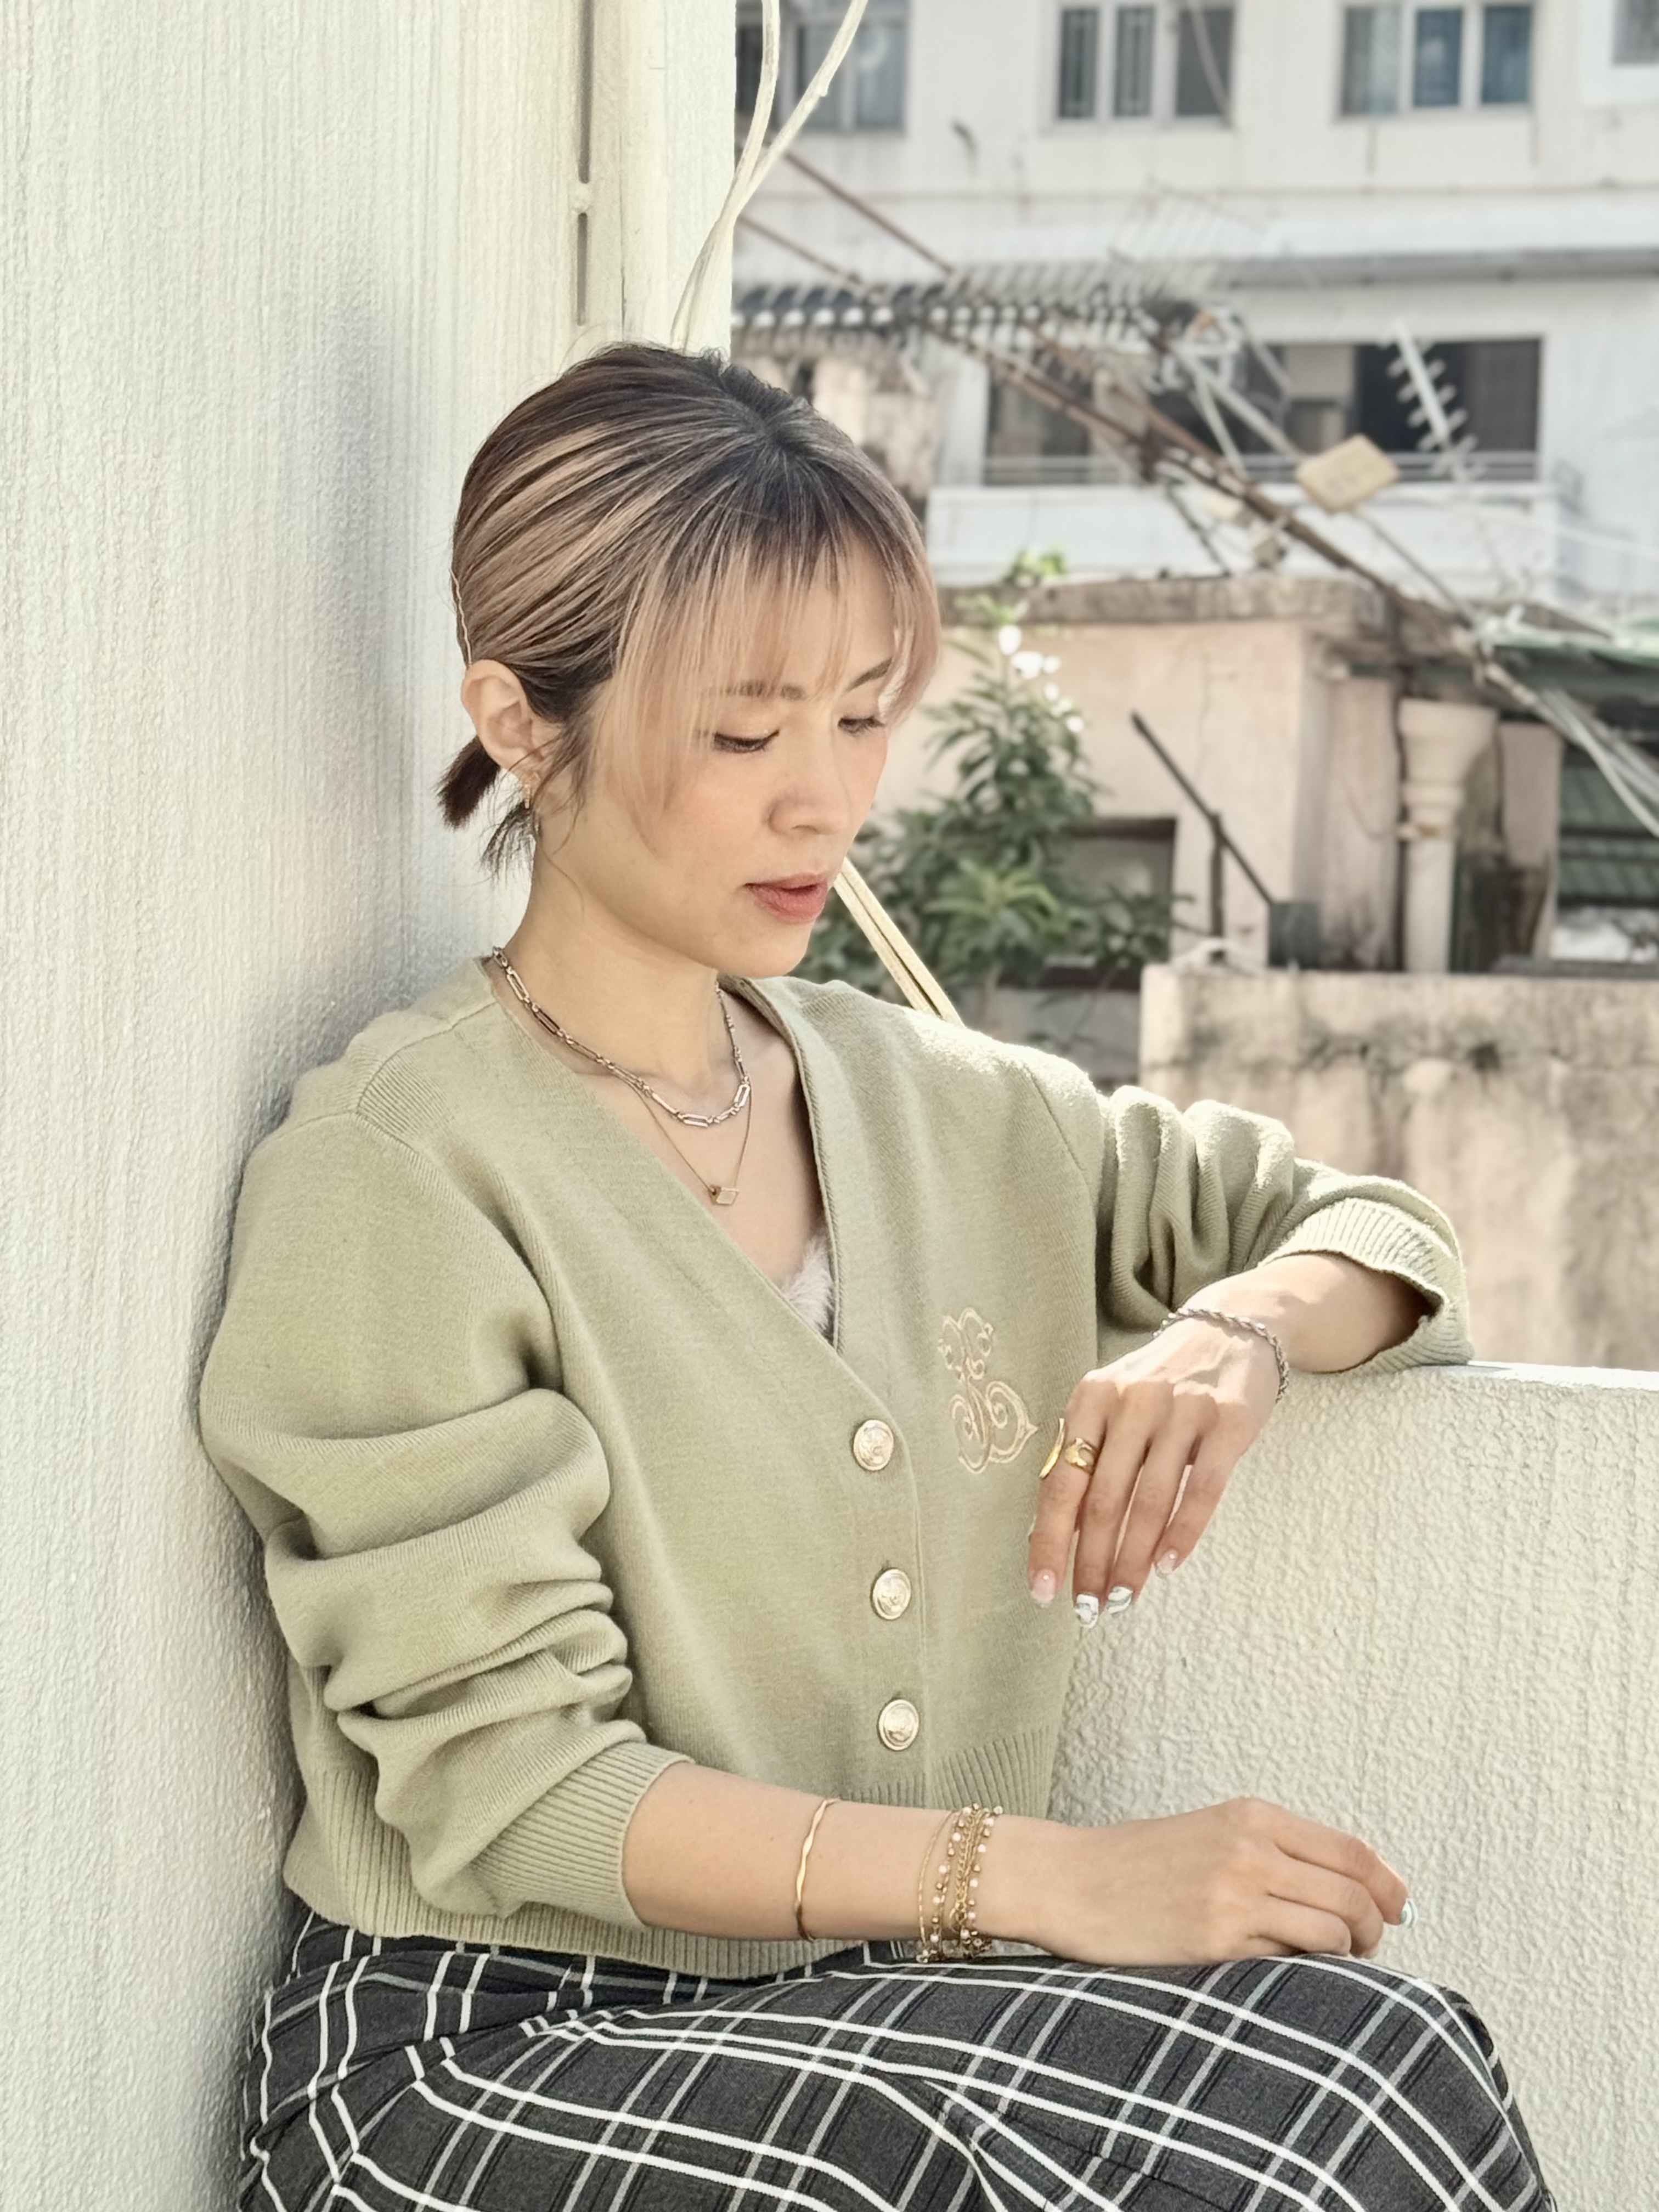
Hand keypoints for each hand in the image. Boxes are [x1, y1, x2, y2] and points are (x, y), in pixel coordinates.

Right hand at [986, 1799, 1411, 1965]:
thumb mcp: (1212, 1835)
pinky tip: (1285, 1972)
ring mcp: (1233, 1893)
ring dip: (1346, 1954)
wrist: (1069, 1881)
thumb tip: (1352, 1891)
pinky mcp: (1215, 1938)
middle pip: (1354, 1892)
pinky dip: (1304, 1971)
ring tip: (1328, 1964)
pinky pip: (1290, 1959)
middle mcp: (1250, 1847)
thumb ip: (1273, 1853)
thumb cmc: (1138, 1865)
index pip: (1352, 1851)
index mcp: (1251, 1815)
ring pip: (1333, 1929)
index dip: (1389, 1887)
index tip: (1399, 1910)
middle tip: (1367, 1947)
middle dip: (1376, 1928)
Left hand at [1028, 1313, 1278, 1614]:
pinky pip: (1201, 1489)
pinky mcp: (1228, 1421)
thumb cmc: (1160, 1382)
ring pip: (1149, 1500)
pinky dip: (1182, 1533)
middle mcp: (1132, 1400)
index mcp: (1090, 1398)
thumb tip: (1056, 1533)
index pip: (1060, 1481)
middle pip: (1102, 1498)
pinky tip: (1167, 1566)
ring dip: (1133, 1559)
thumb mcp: (1112, 1402)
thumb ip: (1086, 1454)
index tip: (1043, 1590)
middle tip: (1089, 1609)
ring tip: (1122, 1597)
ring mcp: (1181, 1409)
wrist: (1231, 1328)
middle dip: (1091, 1562)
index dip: (1048, 1540)